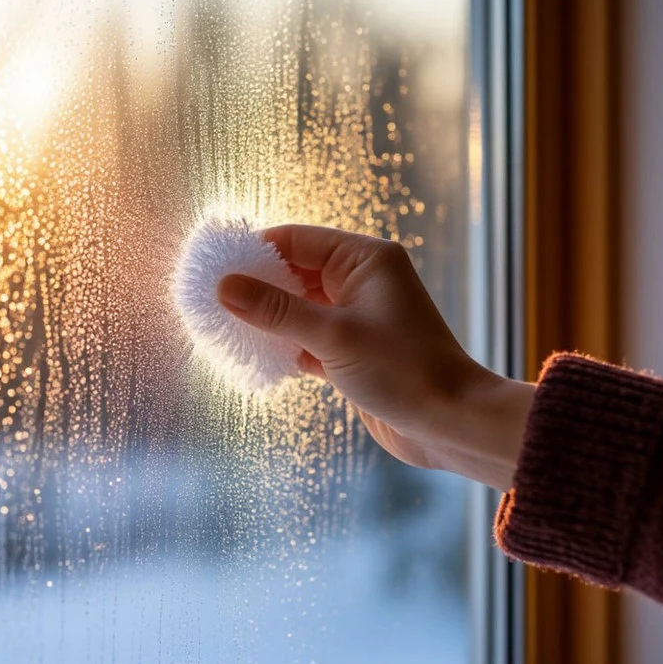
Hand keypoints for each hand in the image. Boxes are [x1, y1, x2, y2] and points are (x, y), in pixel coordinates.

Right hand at [217, 224, 532, 490]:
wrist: (451, 424)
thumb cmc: (404, 371)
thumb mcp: (333, 336)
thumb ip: (276, 311)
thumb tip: (224, 287)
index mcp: (365, 259)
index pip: (296, 239)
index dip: (254, 252)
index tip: (214, 269)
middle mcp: (361, 281)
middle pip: (294, 272)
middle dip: (256, 287)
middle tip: (212, 302)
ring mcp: (357, 316)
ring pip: (298, 307)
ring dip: (267, 319)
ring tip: (224, 328)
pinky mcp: (352, 351)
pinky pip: (307, 337)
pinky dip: (283, 346)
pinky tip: (254, 357)